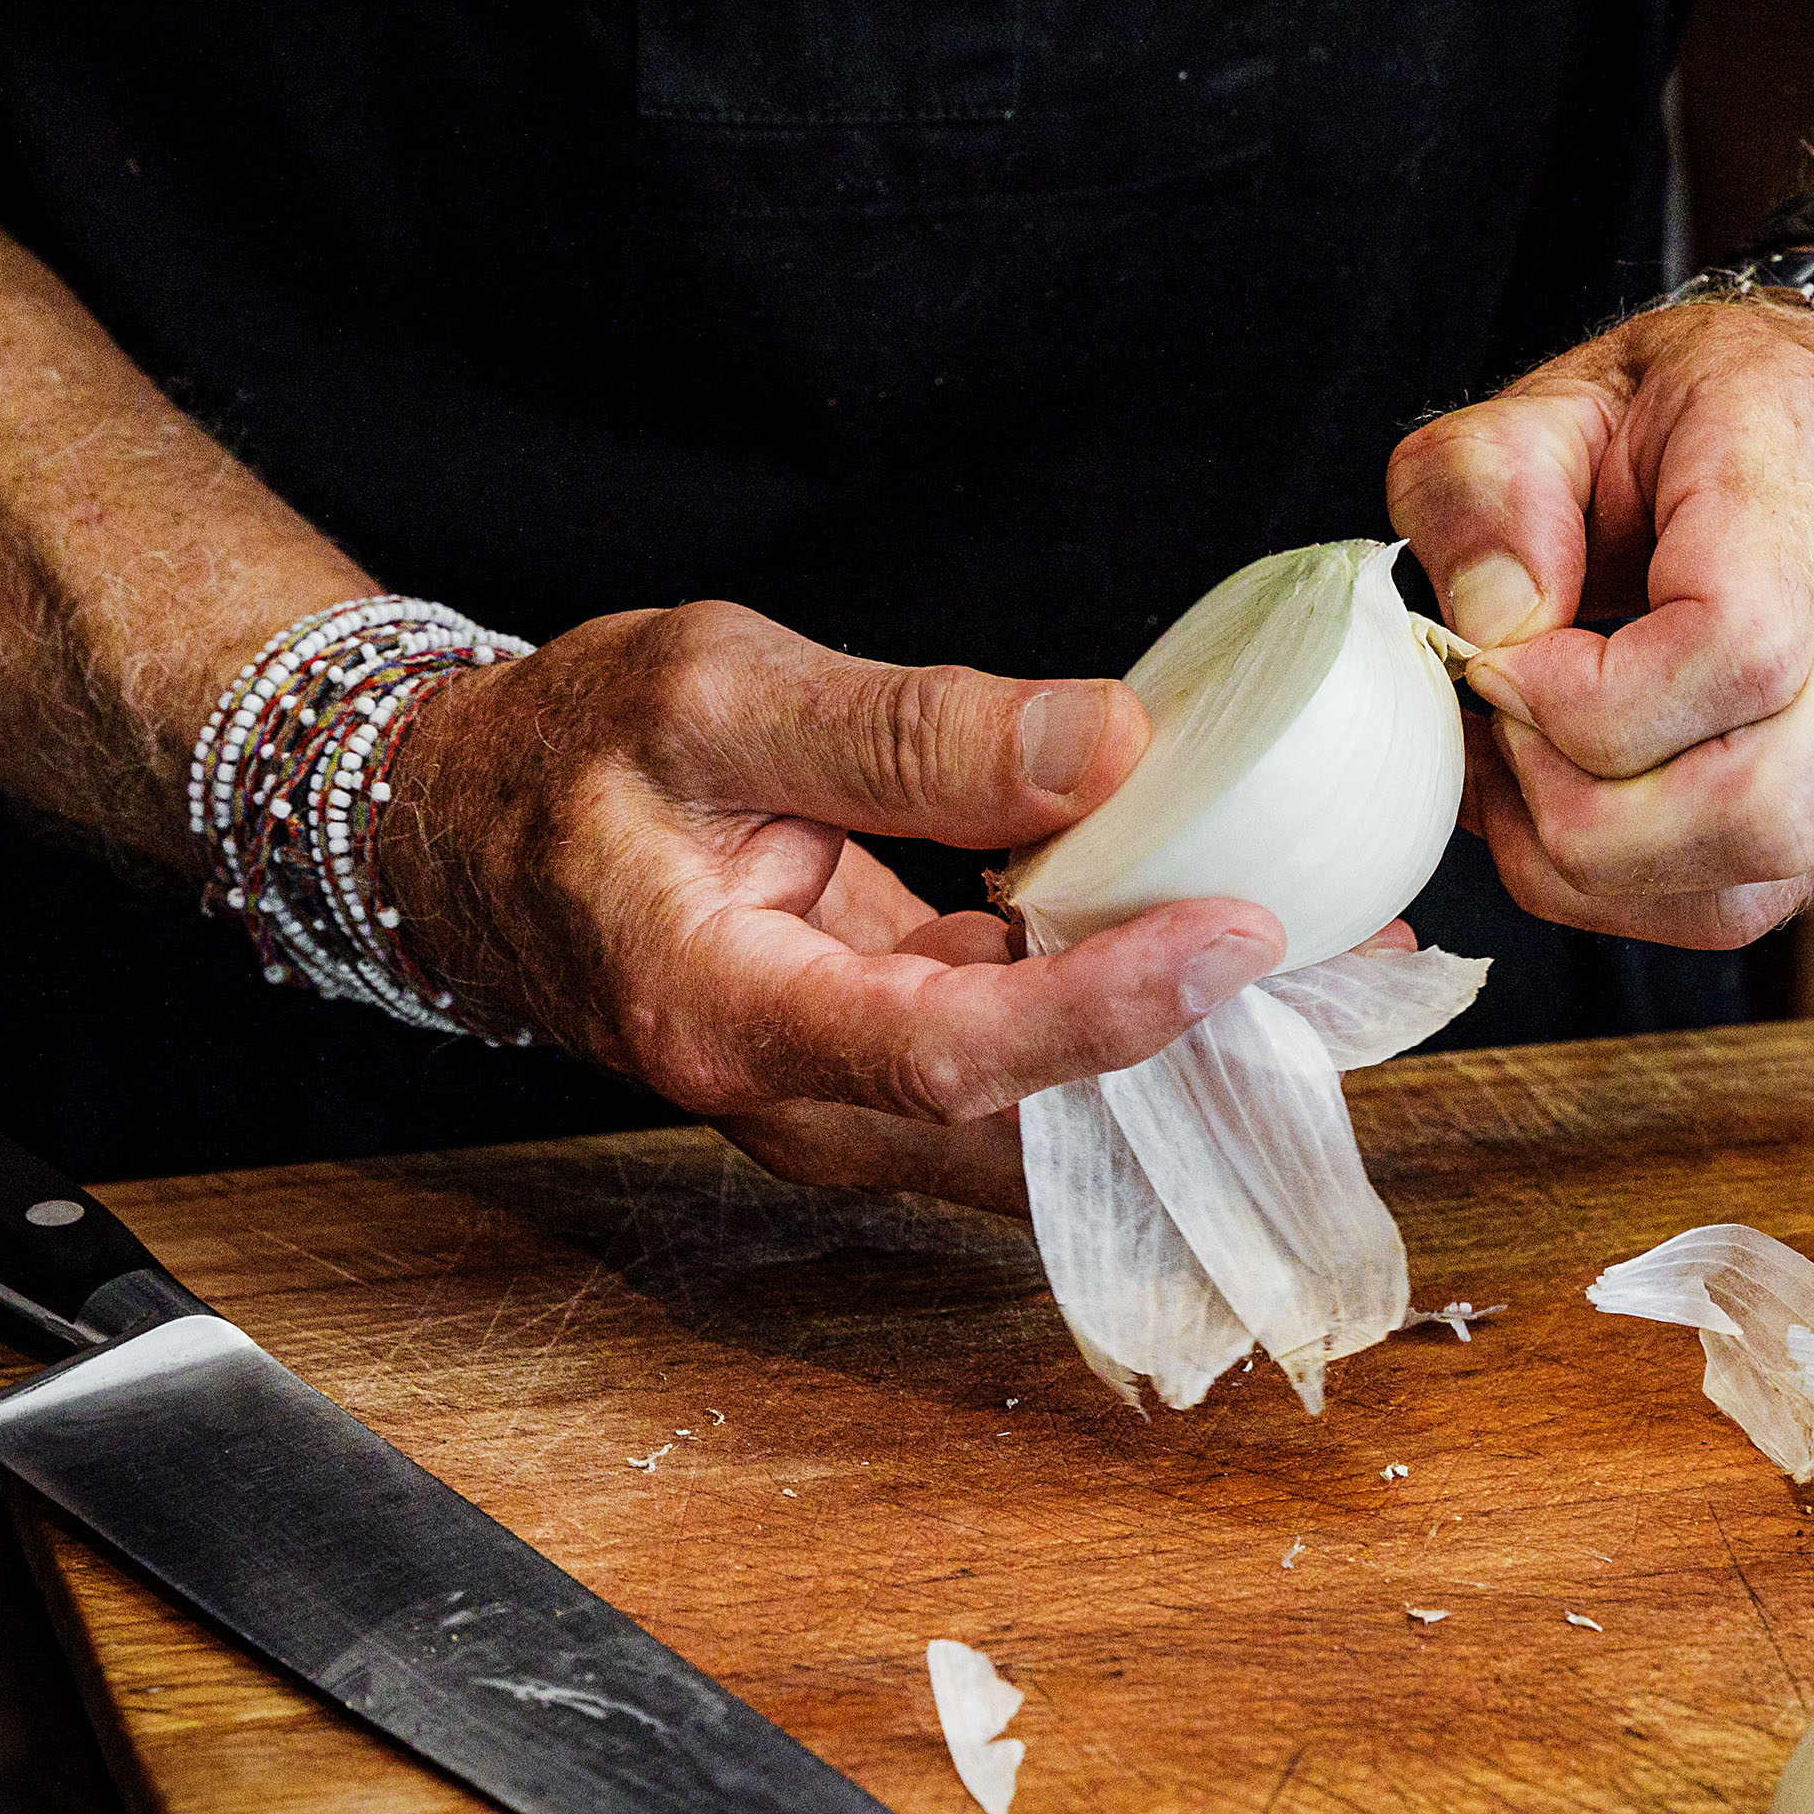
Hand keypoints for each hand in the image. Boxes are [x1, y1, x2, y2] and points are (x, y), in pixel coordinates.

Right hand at [374, 602, 1284, 1209]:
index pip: (953, 1052)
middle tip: (1351, 962)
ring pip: (1043, 1122)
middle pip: (1028, 1122)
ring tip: (1329, 959)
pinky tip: (1219, 941)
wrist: (462, 834)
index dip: (1108, 1008)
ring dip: (1182, 1050)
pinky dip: (1125, 1019)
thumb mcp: (716, 691)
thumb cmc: (567, 754)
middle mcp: (792, 1102)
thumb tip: (1107, 747)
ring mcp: (837, 1109)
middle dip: (1197, 1054)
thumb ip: (905, 729)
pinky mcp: (876, 1079)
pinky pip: (1023, 1077)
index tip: (1238, 932)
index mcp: (729, 1013)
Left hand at [1387, 297, 1813, 947]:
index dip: (1589, 701)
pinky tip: (1578, 807)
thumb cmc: (1697, 406)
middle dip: (1582, 816)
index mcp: (1808, 464)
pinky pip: (1757, 896)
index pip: (1739, 649)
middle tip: (1501, 737)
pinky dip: (1639, 886)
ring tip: (1525, 780)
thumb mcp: (1552, 398)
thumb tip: (1489, 628)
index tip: (1500, 665)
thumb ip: (1481, 489)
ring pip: (1761, 881)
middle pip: (1761, 806)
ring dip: (1601, 869)